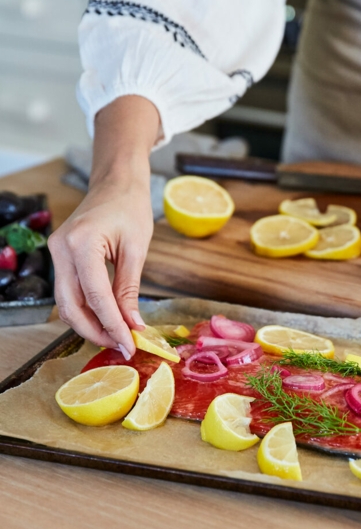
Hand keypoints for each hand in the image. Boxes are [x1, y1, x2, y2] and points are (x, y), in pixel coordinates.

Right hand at [48, 178, 152, 358]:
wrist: (116, 181)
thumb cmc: (131, 207)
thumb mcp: (136, 249)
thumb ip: (130, 289)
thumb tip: (133, 324)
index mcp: (81, 244)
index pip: (95, 297)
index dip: (112, 325)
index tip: (129, 344)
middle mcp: (60, 249)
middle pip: (71, 306)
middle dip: (96, 331)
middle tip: (121, 346)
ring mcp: (56, 251)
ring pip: (66, 302)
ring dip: (89, 323)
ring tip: (116, 336)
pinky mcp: (60, 255)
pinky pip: (69, 290)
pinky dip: (86, 308)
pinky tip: (105, 319)